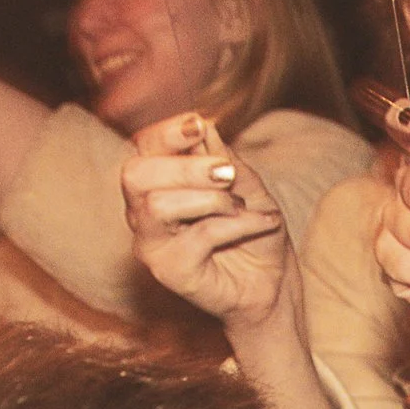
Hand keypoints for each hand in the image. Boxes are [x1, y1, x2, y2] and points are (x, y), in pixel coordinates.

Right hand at [124, 113, 290, 332]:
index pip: (142, 147)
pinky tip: (260, 223)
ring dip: (210, 198)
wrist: (273, 283)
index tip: (198, 125)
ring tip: (241, 206)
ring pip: (157, 205)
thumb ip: (222, 158)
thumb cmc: (255, 232)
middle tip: (228, 173)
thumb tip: (203, 125)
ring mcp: (151, 244)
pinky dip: (235, 225)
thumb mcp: (246, 185)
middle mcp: (143, 211)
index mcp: (156, 183)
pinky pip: (198, 235)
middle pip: (136, 174)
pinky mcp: (169, 271)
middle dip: (185, 166)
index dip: (166, 133)